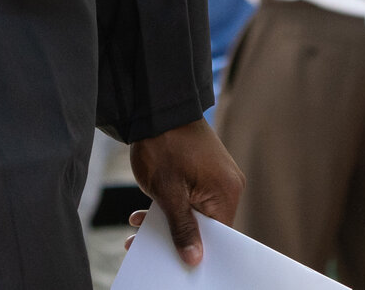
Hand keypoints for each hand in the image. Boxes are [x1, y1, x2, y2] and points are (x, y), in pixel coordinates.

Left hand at [128, 119, 243, 266]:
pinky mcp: (202, 170)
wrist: (156, 105)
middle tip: (143, 244)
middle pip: (205, 225)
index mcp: (226, 193)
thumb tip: (194, 260)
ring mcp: (216, 177)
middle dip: (175, 237)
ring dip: (166, 221)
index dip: (197, 250)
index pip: (218, 236)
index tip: (173, 261)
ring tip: (137, 228)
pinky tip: (141, 214)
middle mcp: (228, 186)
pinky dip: (169, 205)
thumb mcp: (167, 192)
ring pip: (194, 212)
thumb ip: (182, 228)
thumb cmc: (162, 145)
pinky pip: (190, 197)